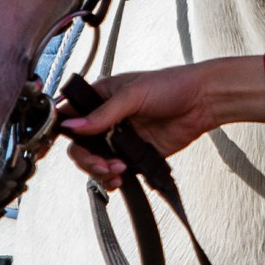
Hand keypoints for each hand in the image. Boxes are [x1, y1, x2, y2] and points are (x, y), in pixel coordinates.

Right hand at [59, 55, 264, 180]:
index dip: (62, 131)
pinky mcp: (135, 154)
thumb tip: (73, 125)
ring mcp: (120, 138)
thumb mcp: (133, 95)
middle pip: (80, 146)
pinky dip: (113, 178)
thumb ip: (103, 114)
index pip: (71, 115)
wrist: (202, 101)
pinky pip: (116, 171)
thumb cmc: (171, 85)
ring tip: (117, 169)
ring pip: (96, 161)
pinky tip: (120, 178)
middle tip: (102, 164)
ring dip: (100, 170)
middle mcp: (107, 119)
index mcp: (100, 97)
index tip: (63, 145)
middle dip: (87, 159)